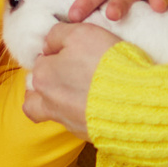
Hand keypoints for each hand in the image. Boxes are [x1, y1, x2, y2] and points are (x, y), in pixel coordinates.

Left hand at [24, 21, 119, 136]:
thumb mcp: (80, 33)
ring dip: (58, 104)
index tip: (71, 54)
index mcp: (43, 76)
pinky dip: (83, 115)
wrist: (133, 100)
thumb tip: (48, 45)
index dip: (54, 56)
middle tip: (63, 78)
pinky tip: (97, 105)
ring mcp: (67, 121)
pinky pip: (76, 124)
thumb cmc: (105, 63)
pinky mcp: (85, 133)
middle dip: (43, 87)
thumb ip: (57, 35)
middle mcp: (48, 102)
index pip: (40, 62)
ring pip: (50, 114)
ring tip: (75, 95)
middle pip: (34, 96)